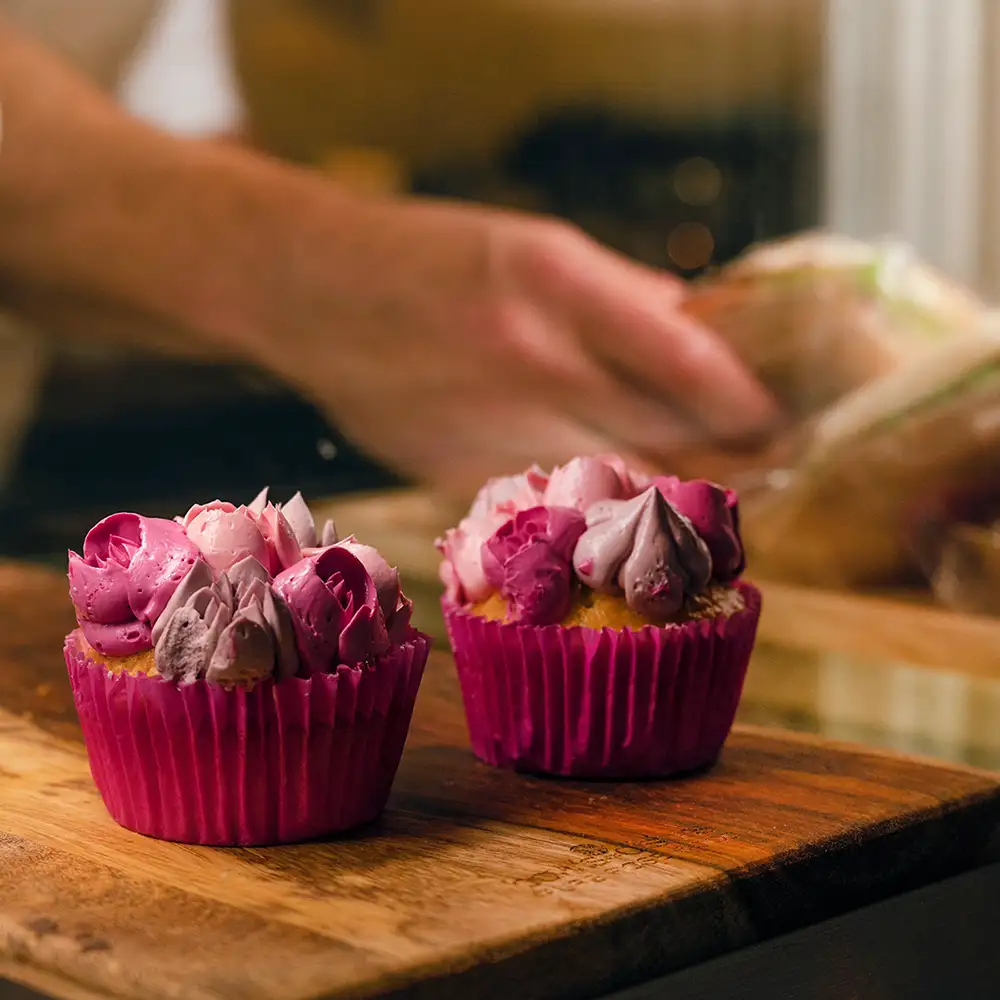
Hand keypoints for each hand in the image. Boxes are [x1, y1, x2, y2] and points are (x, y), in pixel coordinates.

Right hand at [245, 196, 778, 496]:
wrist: (307, 286)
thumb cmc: (423, 256)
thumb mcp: (527, 244)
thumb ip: (615, 293)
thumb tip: (691, 324)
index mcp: (553, 278)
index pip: (683, 358)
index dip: (744, 401)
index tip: (779, 421)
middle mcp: (527, 352)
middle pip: (657, 427)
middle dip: (724, 454)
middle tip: (769, 467)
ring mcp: (486, 418)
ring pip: (608, 477)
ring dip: (667, 490)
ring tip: (708, 496)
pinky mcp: (452, 467)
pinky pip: (545, 496)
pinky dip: (590, 503)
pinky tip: (614, 505)